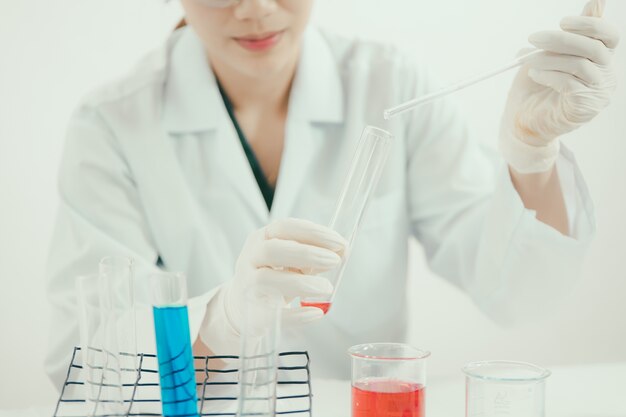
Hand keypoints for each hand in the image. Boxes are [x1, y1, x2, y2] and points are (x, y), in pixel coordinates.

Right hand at [223, 218, 345, 331]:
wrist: (243, 308)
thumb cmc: (274, 278)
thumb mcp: (292, 262)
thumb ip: (315, 255)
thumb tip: (343, 250)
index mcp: (261, 239)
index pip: (285, 228)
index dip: (313, 233)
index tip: (339, 242)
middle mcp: (250, 259)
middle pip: (273, 250)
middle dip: (306, 254)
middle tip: (334, 261)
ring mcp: (247, 285)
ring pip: (267, 280)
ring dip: (300, 283)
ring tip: (327, 289)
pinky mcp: (249, 313)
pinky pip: (270, 314)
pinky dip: (295, 315)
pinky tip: (315, 313)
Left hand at [499, 0, 619, 172]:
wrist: (522, 122)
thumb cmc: (536, 89)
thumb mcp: (550, 56)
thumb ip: (569, 35)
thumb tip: (595, 2)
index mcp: (600, 60)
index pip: (608, 36)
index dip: (589, 24)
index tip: (562, 22)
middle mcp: (606, 76)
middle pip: (594, 48)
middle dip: (561, 40)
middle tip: (533, 38)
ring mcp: (597, 93)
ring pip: (579, 65)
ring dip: (549, 59)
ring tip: (527, 61)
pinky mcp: (584, 108)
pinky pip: (569, 84)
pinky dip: (548, 75)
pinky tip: (534, 75)